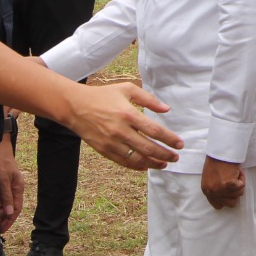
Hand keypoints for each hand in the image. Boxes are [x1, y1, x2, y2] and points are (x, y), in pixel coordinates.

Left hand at [0, 137, 24, 232]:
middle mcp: (12, 188)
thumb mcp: (3, 179)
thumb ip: (6, 196)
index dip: (9, 220)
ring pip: (0, 204)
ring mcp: (5, 186)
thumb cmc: (0, 161)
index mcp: (17, 188)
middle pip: (7, 207)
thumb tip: (9, 213)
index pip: (15, 208)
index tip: (1, 230)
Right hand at [63, 81, 183, 170]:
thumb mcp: (126, 90)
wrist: (75, 106)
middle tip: (176, 157)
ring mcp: (111, 142)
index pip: (154, 130)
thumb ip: (148, 99)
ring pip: (137, 158)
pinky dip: (137, 166)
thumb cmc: (103, 95)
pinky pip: (123, 162)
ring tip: (164, 164)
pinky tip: (146, 166)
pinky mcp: (104, 150)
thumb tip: (167, 109)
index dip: (169, 139)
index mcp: (128, 114)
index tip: (180, 144)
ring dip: (153, 163)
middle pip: (148, 148)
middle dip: (165, 154)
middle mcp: (120, 130)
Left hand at [201, 156, 244, 209]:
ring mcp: (220, 189)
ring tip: (234, 172)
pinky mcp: (228, 184)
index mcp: (206, 191)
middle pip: (231, 203)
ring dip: (239, 183)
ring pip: (238, 194)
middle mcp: (212, 192)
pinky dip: (242, 178)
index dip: (227, 199)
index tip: (230, 191)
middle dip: (235, 193)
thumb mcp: (211, 178)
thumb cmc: (217, 160)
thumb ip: (216, 189)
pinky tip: (237, 170)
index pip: (218, 206)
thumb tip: (226, 195)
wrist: (220, 151)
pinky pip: (242, 186)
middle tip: (234, 181)